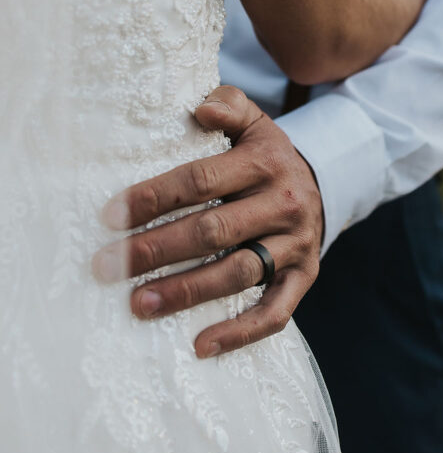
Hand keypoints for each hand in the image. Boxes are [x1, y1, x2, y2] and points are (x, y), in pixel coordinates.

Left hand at [93, 87, 322, 357]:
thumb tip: (199, 109)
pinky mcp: (303, 278)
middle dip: (156, 250)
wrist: (324, 184)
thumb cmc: (266, 156)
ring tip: (138, 305)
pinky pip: (273, 312)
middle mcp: (283, 204)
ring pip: (237, 274)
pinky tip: (199, 346)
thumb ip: (227, 107)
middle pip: (213, 231)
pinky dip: (239, 332)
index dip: (154, 198)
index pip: (200, 180)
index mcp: (265, 162)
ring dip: (186, 292)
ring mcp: (295, 245)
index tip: (110, 216)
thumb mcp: (254, 123)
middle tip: (107, 266)